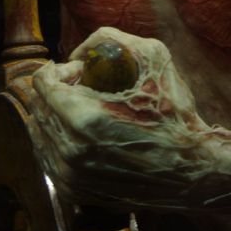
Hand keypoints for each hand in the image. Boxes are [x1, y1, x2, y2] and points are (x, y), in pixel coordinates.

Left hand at [30, 26, 230, 209]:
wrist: (192, 170)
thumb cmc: (176, 113)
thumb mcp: (155, 57)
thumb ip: (113, 39)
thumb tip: (81, 50)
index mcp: (85, 117)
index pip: (43, 82)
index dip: (61, 69)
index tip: (84, 71)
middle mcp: (71, 150)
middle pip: (38, 106)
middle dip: (59, 89)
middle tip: (87, 87)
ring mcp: (70, 175)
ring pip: (40, 132)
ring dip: (56, 113)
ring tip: (87, 108)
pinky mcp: (74, 191)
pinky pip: (48, 157)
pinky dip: (58, 139)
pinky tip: (83, 132)